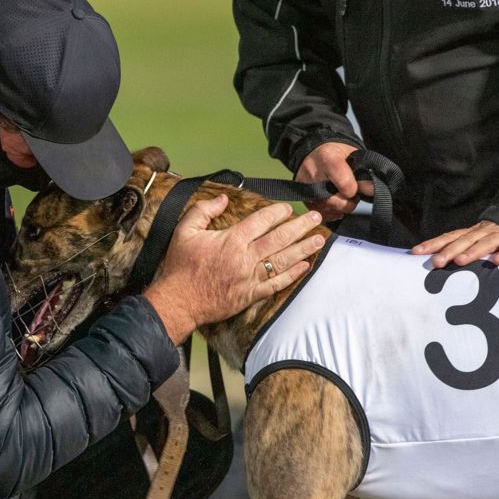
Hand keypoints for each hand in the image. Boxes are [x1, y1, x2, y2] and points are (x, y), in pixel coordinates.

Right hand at [144, 195, 324, 344]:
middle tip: (316, 218)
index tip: (288, 208)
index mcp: (231, 240)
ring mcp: (250, 278)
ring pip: (283, 260)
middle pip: (279, 239)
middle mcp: (245, 258)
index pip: (261, 221)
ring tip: (319, 240)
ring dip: (303, 249)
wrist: (178, 301)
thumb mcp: (184, 231)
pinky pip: (276, 284)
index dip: (277, 212)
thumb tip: (223, 198)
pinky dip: (292, 275)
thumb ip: (203, 210)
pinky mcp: (250, 295)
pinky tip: (305, 267)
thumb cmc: (180, 266)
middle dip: (300, 227)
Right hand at [296, 142, 373, 220]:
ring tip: (340, 195)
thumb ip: (364, 172)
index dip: (355, 189)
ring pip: (330, 211)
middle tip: (350, 193)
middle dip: (348, 201)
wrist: (315, 156)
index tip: (356, 185)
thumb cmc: (337, 156)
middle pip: (336, 202)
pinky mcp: (304, 202)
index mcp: (327, 159)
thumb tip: (371, 190)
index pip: (345, 184)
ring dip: (340, 207)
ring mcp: (305, 190)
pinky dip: (331, 212)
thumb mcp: (353, 154)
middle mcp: (312, 175)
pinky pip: (323, 215)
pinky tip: (333, 201)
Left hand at [411, 221, 498, 267]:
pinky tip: (497, 262)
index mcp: (465, 234)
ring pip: (483, 244)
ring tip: (460, 261)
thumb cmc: (484, 238)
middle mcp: (478, 234)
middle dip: (448, 251)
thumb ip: (453, 248)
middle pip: (462, 241)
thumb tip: (430, 261)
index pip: (446, 238)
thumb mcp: (468, 240)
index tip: (416, 252)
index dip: (431, 244)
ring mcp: (495, 237)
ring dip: (472, 252)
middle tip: (437, 262)